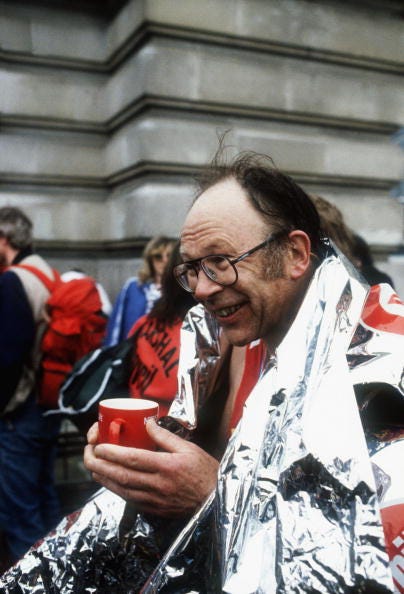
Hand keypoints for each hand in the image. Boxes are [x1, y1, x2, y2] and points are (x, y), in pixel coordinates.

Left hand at [84, 419, 218, 516]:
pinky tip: (108, 480)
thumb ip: (165, 436)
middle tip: (87, 452)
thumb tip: (147, 423)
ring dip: (101, 477)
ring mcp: (153, 500)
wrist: (215, 502)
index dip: (110, 452)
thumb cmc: (205, 472)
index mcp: (166, 467)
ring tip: (91, 465)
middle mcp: (157, 485)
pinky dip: (114, 488)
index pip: (131, 458)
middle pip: (119, 475)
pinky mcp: (153, 509)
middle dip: (98, 464)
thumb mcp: (189, 448)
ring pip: (119, 489)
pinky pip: (127, 499)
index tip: (98, 444)